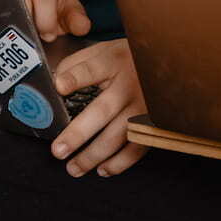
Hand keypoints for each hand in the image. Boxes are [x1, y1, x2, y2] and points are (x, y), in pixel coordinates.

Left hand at [51, 39, 147, 176]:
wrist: (168, 62)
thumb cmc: (128, 60)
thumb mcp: (105, 50)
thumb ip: (78, 64)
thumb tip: (52, 87)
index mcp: (114, 62)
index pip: (91, 68)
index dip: (75, 78)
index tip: (59, 86)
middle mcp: (130, 85)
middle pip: (103, 110)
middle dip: (79, 133)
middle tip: (58, 151)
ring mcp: (143, 105)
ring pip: (119, 135)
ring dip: (95, 155)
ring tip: (73, 168)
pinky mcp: (153, 122)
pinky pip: (138, 146)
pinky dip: (121, 162)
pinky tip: (103, 169)